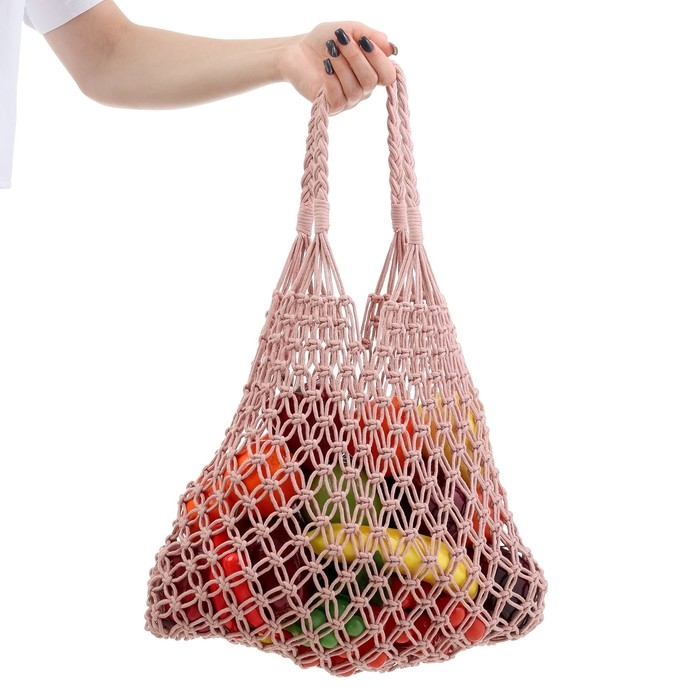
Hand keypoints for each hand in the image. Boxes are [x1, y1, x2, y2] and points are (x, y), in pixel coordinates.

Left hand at [280, 22, 396, 114]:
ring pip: (355, 90)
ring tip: (329, 51)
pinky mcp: (332, 106)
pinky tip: (325, 67)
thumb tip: (391, 49)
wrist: (296, 50)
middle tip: (340, 40)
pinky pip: (340, 99)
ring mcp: (349, 100)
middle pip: (371, 81)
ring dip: (342, 66)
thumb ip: (371, 36)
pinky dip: (332, 80)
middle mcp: (363, 89)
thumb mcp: (350, 29)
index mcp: (372, 71)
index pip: (388, 75)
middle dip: (356, 58)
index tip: (364, 40)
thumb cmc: (325, 40)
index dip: (379, 59)